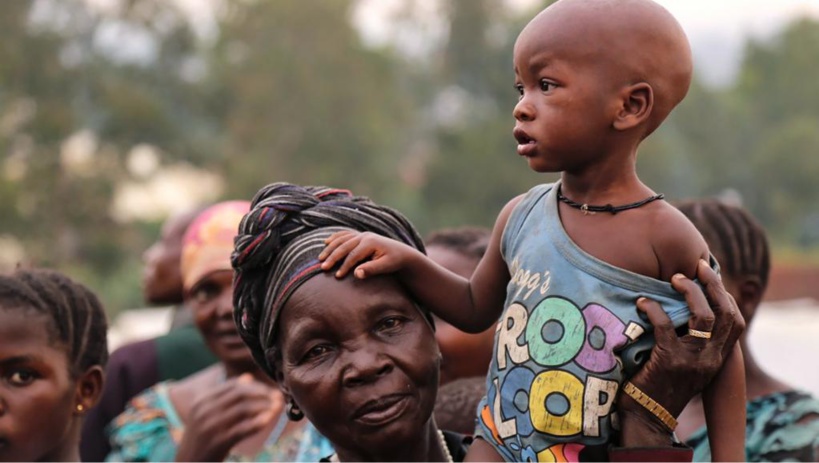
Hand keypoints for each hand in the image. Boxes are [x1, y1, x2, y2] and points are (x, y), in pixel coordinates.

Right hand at [174, 374, 283, 461]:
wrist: (188, 461)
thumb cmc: (202, 436)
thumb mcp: (207, 412)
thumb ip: (225, 395)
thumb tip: (247, 377)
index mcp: (202, 400)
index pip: (234, 385)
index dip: (255, 386)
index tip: (270, 390)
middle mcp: (205, 410)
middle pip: (241, 394)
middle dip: (263, 393)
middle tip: (278, 397)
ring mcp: (211, 426)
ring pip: (244, 409)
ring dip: (265, 407)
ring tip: (276, 408)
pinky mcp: (219, 442)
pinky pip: (244, 429)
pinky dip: (258, 423)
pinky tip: (268, 421)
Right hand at [319, 230, 421, 278]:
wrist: (402, 253)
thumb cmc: (394, 261)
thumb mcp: (386, 266)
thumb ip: (372, 269)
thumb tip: (356, 274)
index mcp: (370, 242)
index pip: (353, 255)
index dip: (345, 266)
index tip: (337, 276)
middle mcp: (365, 236)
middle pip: (344, 246)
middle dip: (333, 257)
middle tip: (322, 267)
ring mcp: (362, 234)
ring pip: (342, 240)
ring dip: (330, 248)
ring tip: (320, 258)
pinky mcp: (360, 236)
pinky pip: (345, 235)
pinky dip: (335, 238)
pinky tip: (326, 242)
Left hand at [617, 259, 744, 445]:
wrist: (648, 417)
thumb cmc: (661, 385)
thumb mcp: (688, 365)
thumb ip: (692, 343)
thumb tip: (685, 310)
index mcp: (717, 359)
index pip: (735, 322)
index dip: (725, 296)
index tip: (710, 277)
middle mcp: (711, 359)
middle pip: (724, 314)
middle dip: (713, 285)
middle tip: (697, 266)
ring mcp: (692, 360)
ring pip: (703, 316)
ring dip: (689, 292)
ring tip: (673, 279)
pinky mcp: (669, 361)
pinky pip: (665, 325)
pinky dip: (653, 308)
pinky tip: (642, 303)